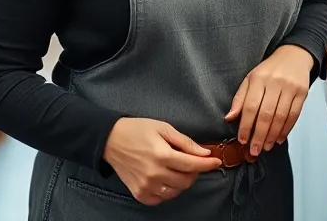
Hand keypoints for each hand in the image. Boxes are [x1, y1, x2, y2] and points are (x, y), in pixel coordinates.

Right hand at [102, 118, 221, 204]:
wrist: (110, 140)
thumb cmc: (138, 130)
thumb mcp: (164, 128)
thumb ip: (185, 142)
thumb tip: (204, 152)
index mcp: (162, 155)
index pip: (192, 165)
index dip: (208, 164)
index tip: (216, 161)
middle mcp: (154, 173)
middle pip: (186, 180)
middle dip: (195, 172)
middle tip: (192, 162)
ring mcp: (146, 186)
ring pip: (176, 191)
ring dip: (182, 182)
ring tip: (177, 169)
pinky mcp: (139, 193)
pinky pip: (161, 199)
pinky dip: (168, 191)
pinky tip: (166, 179)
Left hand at [225, 45, 313, 156]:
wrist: (294, 55)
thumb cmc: (269, 70)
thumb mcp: (250, 79)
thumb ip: (240, 98)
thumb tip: (229, 118)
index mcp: (259, 79)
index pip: (250, 106)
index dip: (246, 125)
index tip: (242, 140)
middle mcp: (275, 83)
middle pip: (266, 114)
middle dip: (259, 135)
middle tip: (254, 150)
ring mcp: (290, 88)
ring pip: (281, 117)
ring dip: (272, 135)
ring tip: (265, 147)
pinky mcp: (302, 92)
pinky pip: (294, 115)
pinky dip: (286, 129)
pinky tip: (279, 138)